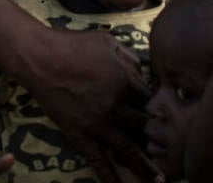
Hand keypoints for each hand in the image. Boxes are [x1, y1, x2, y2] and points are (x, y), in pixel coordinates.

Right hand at [22, 29, 163, 182]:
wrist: (40, 58)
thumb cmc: (74, 45)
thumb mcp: (108, 43)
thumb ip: (129, 58)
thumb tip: (143, 73)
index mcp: (126, 83)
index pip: (151, 102)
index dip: (159, 110)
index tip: (165, 118)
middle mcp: (116, 107)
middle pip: (145, 128)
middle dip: (159, 139)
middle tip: (172, 151)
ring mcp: (98, 124)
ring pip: (129, 150)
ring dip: (146, 167)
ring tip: (161, 180)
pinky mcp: (79, 135)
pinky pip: (97, 161)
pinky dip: (109, 177)